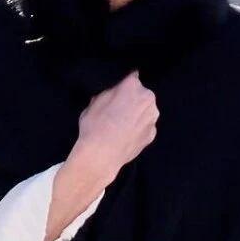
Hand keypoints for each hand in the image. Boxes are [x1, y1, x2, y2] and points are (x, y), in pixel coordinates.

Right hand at [46, 71, 158, 240]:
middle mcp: (149, 103)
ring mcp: (152, 123)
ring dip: (132, 118)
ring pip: (144, 113)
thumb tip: (110, 87)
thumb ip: (104, 93)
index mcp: (134, 89)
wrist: (95, 163)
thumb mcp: (90, 105)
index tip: (114, 90)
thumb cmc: (88, 132)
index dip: (122, 84)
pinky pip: (143, 130)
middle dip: (128, 102)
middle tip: (111, 111)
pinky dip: (134, 132)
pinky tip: (120, 140)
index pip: (133, 76)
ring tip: (114, 128)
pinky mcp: (150, 139)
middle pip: (141, 95)